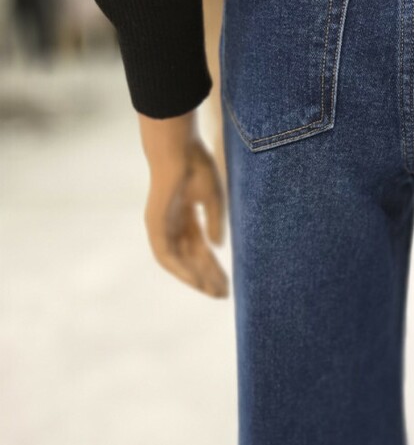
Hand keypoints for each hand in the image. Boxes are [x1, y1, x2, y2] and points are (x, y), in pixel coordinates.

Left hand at [139, 110, 228, 297]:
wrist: (177, 150)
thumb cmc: (196, 166)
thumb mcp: (212, 198)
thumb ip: (214, 223)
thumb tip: (217, 247)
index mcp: (187, 215)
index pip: (201, 247)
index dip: (215, 264)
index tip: (228, 281)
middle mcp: (173, 224)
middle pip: (192, 257)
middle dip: (208, 275)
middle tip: (223, 294)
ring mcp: (162, 226)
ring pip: (179, 260)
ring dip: (195, 277)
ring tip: (212, 292)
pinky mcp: (155, 225)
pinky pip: (166, 255)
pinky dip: (180, 269)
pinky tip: (194, 280)